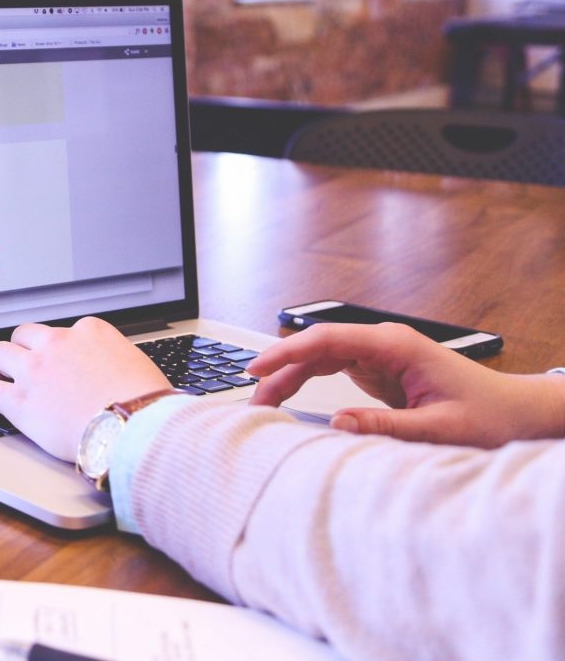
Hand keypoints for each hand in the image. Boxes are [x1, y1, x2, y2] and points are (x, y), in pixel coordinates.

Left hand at [0, 316, 171, 461]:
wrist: (135, 426)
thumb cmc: (145, 402)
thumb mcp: (137, 364)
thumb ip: (116, 360)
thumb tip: (117, 372)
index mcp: (89, 331)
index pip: (65, 331)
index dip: (59, 348)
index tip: (58, 360)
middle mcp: (58, 343)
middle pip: (26, 334)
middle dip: (22, 347)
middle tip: (22, 362)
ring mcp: (35, 371)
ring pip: (0, 353)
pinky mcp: (20, 402)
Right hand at [248, 322, 564, 447]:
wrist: (517, 412)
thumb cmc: (489, 416)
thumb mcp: (439, 429)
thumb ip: (385, 426)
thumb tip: (337, 423)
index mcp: (395, 345)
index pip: (327, 340)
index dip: (286, 352)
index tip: (257, 369)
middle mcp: (383, 343)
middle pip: (316, 348)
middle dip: (280, 370)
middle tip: (253, 399)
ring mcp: (379, 355)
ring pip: (320, 359)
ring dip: (290, 377)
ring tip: (264, 402)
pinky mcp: (378, 370)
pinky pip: (332, 370)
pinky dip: (308, 383)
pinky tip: (289, 398)